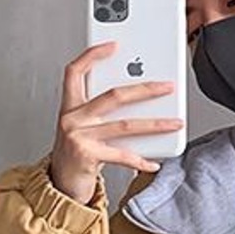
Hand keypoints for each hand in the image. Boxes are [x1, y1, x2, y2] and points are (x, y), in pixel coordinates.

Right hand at [48, 41, 184, 203]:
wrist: (59, 187)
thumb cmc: (76, 156)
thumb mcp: (84, 129)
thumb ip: (103, 114)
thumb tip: (141, 102)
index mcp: (70, 107)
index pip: (75, 71)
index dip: (92, 55)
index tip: (114, 45)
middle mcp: (71, 118)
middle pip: (112, 95)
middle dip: (144, 89)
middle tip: (167, 86)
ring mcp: (78, 136)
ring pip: (124, 125)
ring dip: (155, 124)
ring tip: (175, 123)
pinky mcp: (86, 155)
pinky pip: (122, 155)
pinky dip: (141, 161)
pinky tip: (154, 163)